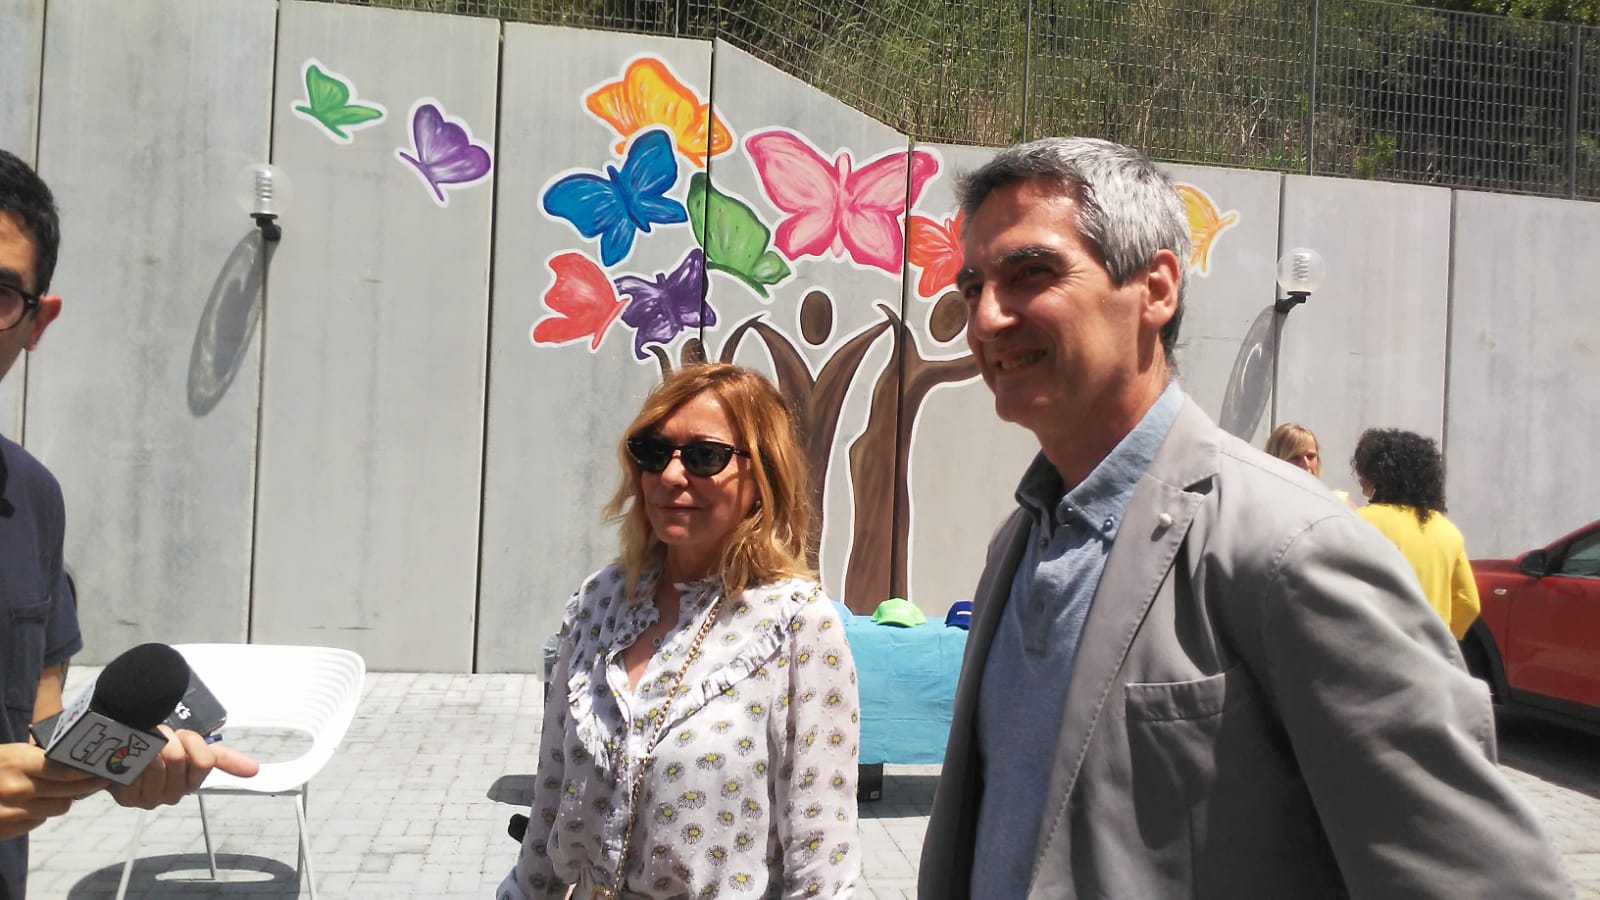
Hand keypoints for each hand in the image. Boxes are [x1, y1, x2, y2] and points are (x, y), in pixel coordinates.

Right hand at [0, 742, 106, 839]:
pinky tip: (30, 802)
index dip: (90, 773)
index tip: (104, 770)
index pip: (68, 772)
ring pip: (56, 810)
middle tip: (93, 780)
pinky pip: (35, 821)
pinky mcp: (4, 829)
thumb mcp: (10, 753)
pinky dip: (38, 813)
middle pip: (68, 795)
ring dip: (59, 800)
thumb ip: (39, 757)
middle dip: (82, 788)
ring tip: (54, 790)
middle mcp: (17, 789)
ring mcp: (9, 812)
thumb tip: (74, 760)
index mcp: (19, 763)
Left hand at [108, 727, 259, 809]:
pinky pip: (140, 771)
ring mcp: (150, 798)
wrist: (120, 750)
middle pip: (180, 758)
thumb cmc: (158, 748)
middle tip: (157, 736)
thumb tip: (256, 771)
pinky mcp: (128, 798)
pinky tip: (131, 759)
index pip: (205, 762)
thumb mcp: (193, 746)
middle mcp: (174, 794)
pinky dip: (135, 758)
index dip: (193, 744)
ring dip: (150, 746)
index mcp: (193, 781)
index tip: (187, 739)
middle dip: (168, 739)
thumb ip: (225, 758)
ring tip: (142, 745)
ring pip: (160, 763)